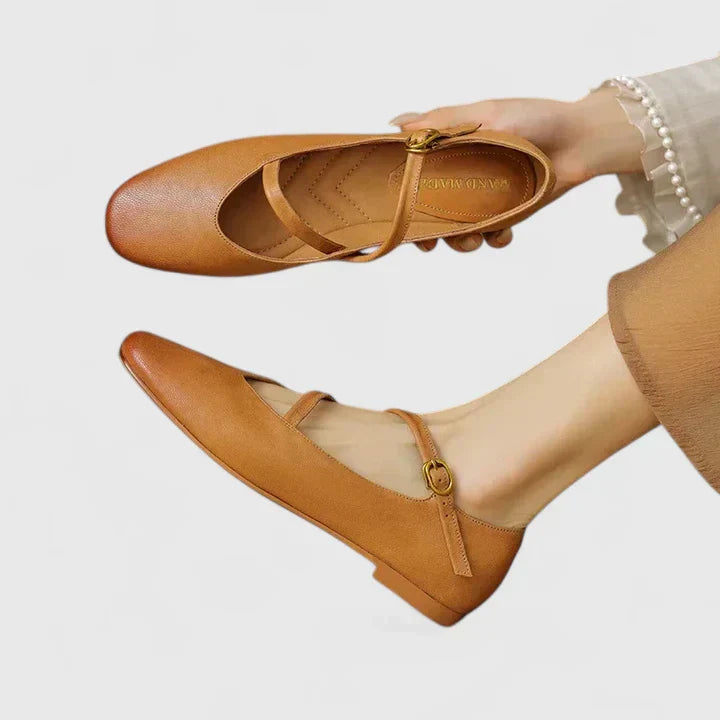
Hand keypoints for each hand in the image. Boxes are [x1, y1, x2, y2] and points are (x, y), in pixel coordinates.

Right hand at [391, 88, 642, 247]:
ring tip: (474, 238)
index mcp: (450, 153)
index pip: (414, 179)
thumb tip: (395, 122)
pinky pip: (492, 237)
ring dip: (461, 242)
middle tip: (430, 243)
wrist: (582, 139)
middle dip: (428, 233)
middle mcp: (462, 178)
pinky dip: (494, 240)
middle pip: (431, 214)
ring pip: (458, 232)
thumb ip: (442, 121)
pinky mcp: (509, 215)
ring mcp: (484, 200)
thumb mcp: (485, 112)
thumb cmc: (535, 117)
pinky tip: (503, 234)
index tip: (396, 217)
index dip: (401, 201)